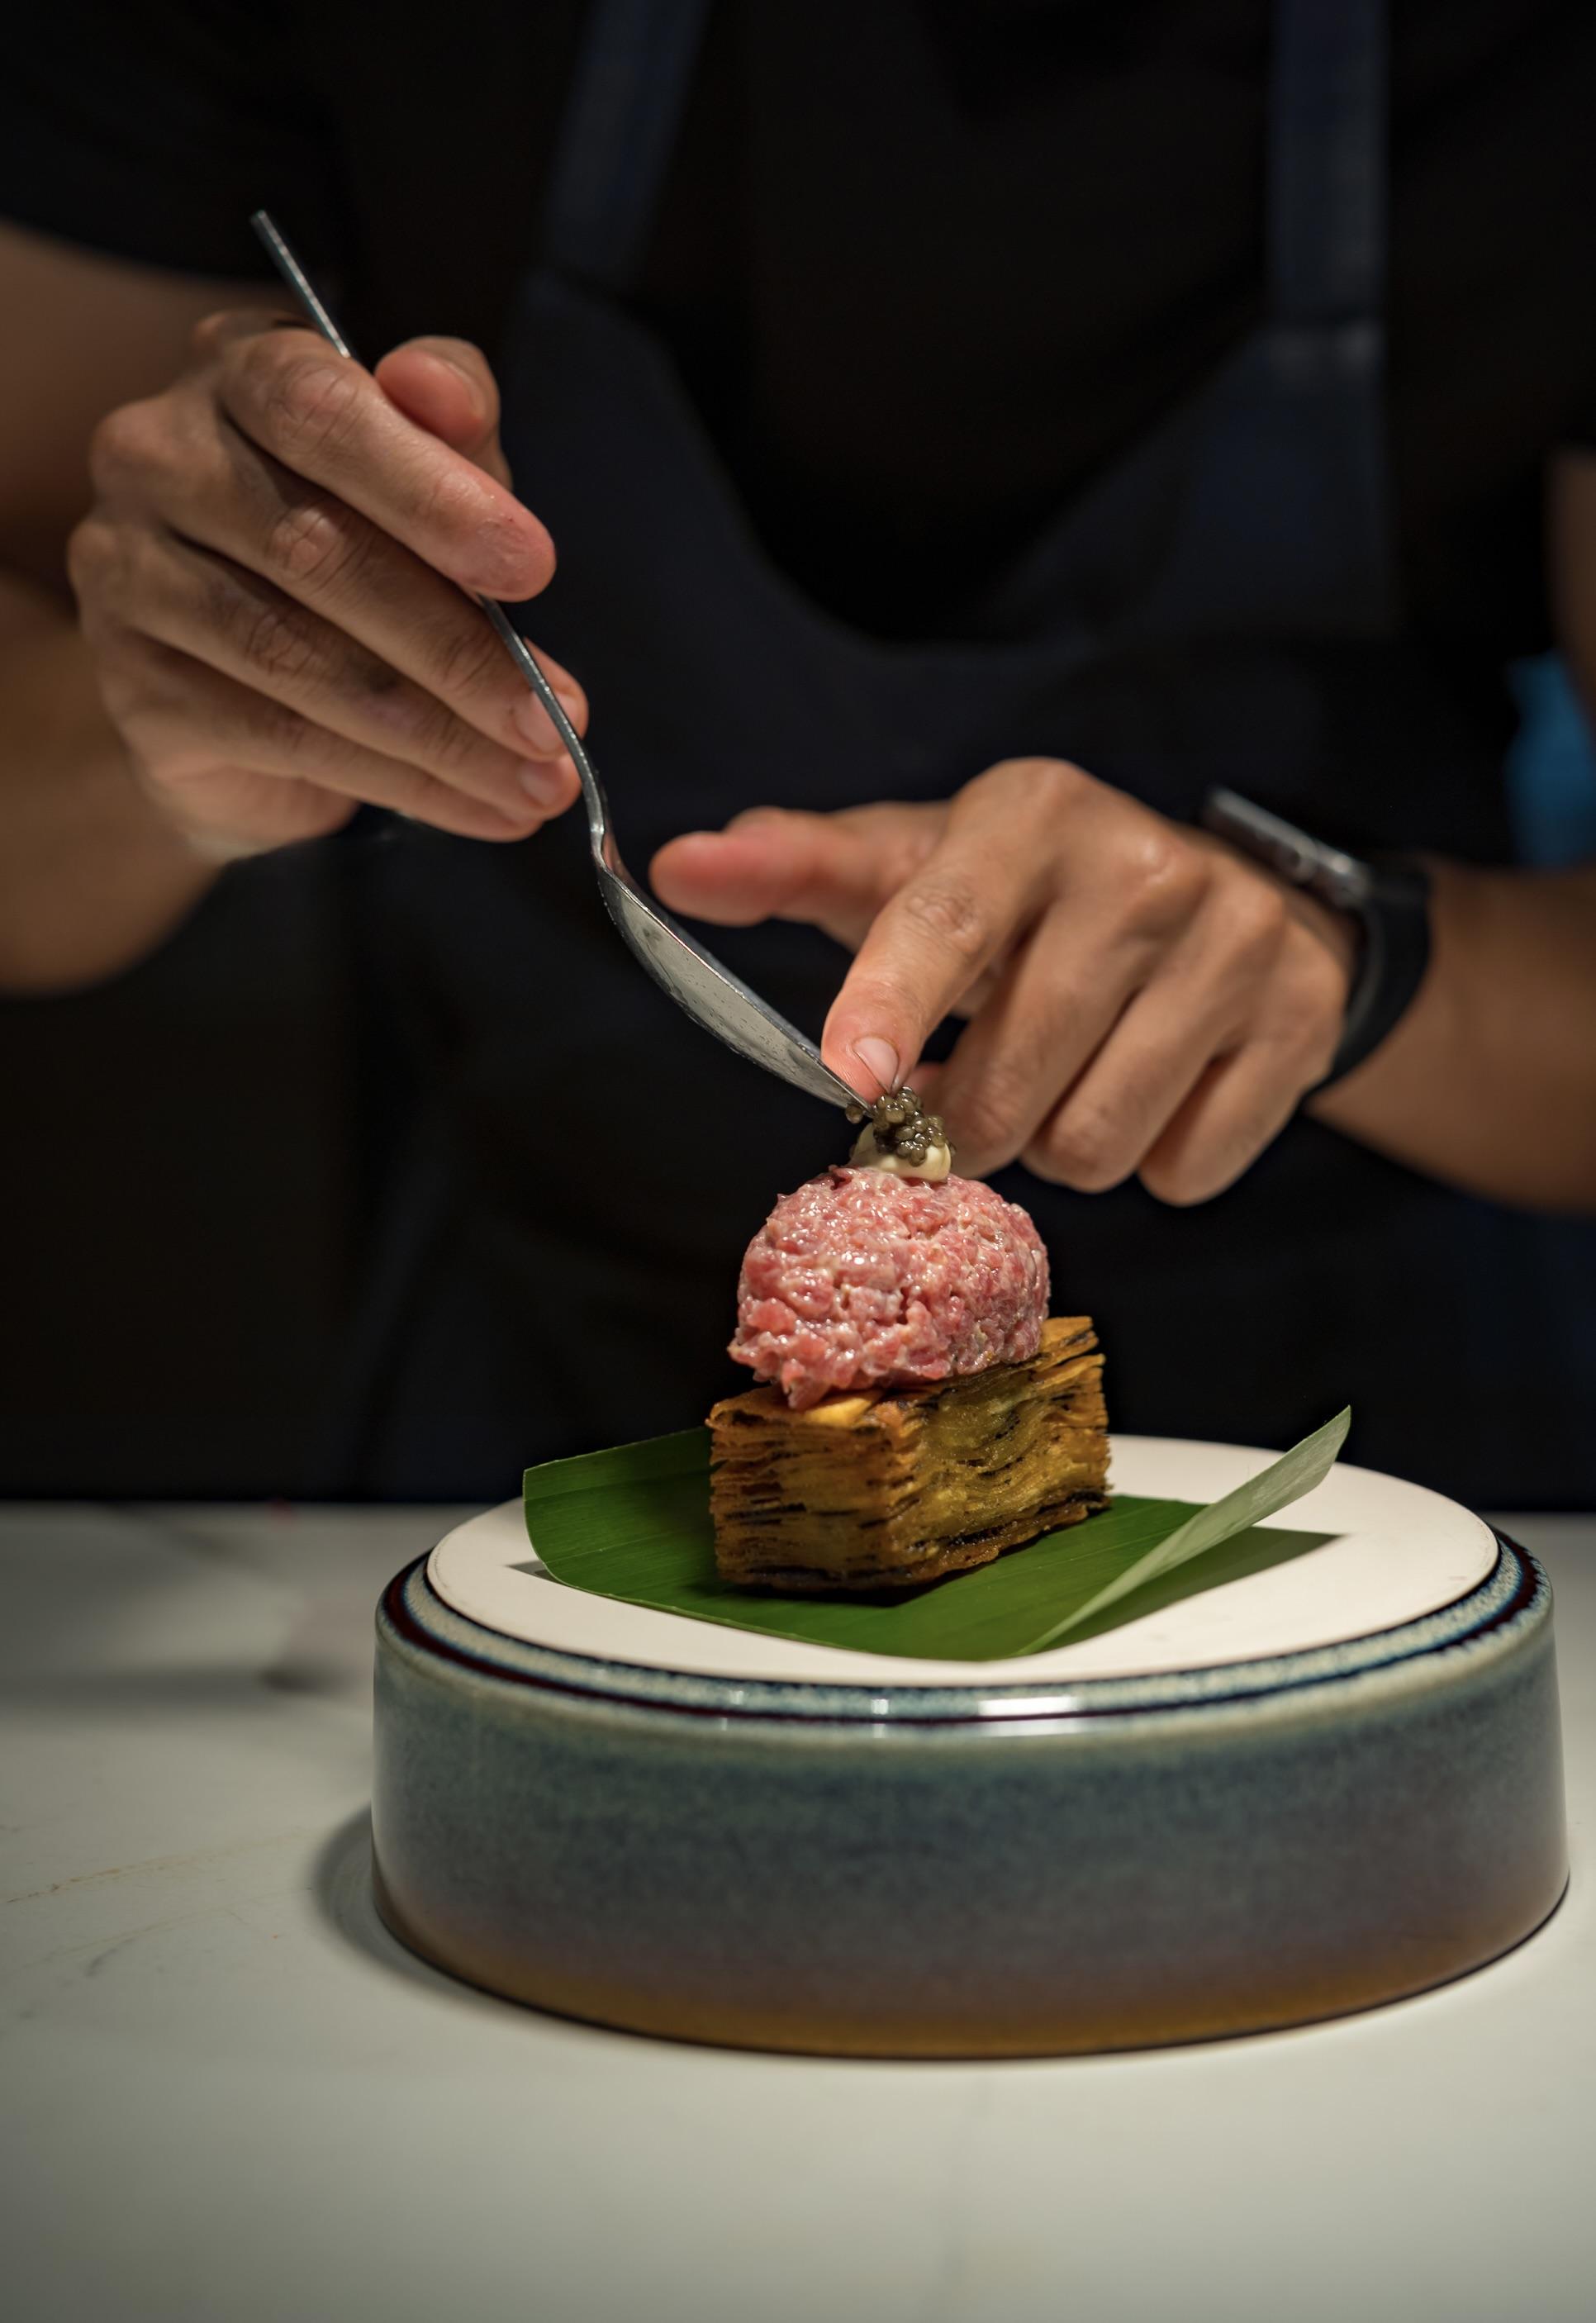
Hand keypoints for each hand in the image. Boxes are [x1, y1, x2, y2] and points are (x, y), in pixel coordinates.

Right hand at [67, 313, 586, 857]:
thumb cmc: (352, 554)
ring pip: (299, 660)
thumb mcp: (427, 481)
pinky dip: (401, 782)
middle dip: (459, 648)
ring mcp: (127, 571)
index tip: (533, 568)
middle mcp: (158, 455)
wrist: (233, 695)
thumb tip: (448, 395)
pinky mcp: (133, 685)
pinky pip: (281, 738)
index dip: (432, 492)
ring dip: (443, 736)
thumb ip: (453, 434)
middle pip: (317, 551)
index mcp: (237, 371)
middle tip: (558, 718)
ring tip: (540, 780)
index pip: (321, 409)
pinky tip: (483, 809)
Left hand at [652, 759, 1357, 1203]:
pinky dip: (1156, 1160)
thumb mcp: (923, 864)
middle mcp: (1142, 867)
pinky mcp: (1300, 1023)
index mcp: (1030, 815)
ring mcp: (1235, 945)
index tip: (853, 1078)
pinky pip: (1184, 1170)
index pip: (944, 920)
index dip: (891, 1002)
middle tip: (984, 1084)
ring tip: (1075, 1073)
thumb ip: (800, 871)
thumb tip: (676, 870)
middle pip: (1011, 1088)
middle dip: (975, 1120)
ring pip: (1093, 1145)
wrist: (1245, 901)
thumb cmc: (1035, 899)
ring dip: (1061, 1146)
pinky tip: (1158, 1086)